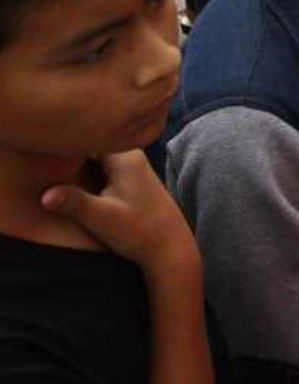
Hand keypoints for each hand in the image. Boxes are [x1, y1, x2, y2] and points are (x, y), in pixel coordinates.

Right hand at [41, 152, 198, 279]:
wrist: (170, 247)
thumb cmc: (139, 233)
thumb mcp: (102, 218)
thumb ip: (74, 203)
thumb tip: (44, 196)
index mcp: (124, 157)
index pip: (87, 135)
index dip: (64, 140)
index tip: (44, 149)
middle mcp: (131, 155)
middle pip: (92, 142)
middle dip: (69, 150)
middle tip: (43, 160)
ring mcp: (134, 165)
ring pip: (98, 154)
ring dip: (78, 160)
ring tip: (56, 169)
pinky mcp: (132, 178)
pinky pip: (104, 165)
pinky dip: (89, 169)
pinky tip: (75, 181)